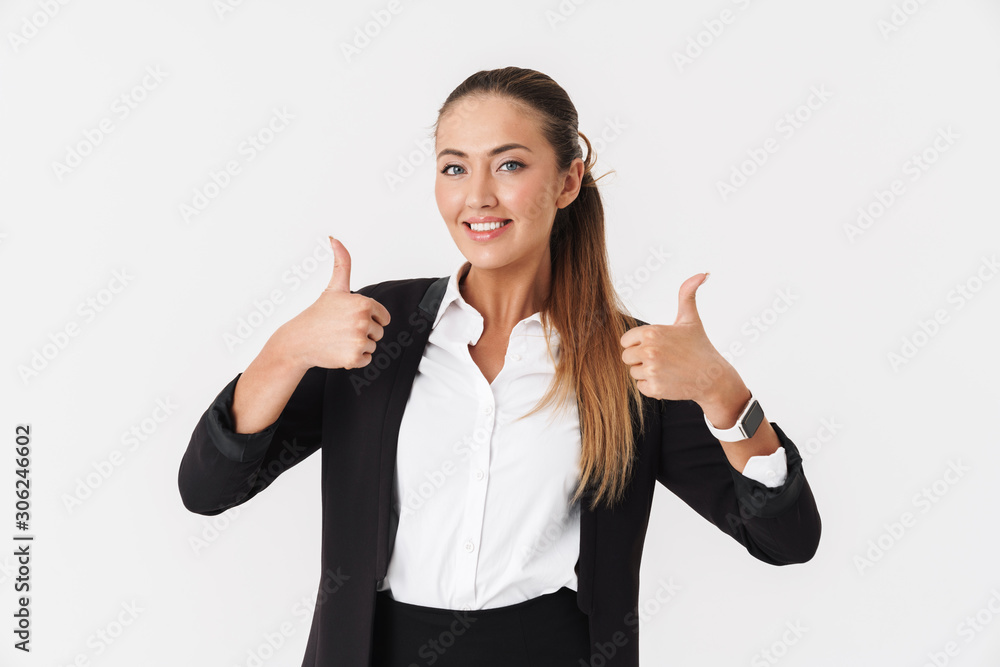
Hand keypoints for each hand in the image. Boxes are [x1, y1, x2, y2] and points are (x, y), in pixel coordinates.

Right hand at [273, 237, 390, 370]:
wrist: (298, 341)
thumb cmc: (317, 315)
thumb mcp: (334, 288)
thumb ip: (342, 262)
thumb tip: (334, 239)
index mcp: (364, 304)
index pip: (383, 317)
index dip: (369, 318)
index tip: (351, 317)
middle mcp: (363, 321)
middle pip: (378, 332)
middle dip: (363, 332)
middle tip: (342, 329)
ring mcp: (359, 341)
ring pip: (373, 345)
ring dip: (358, 345)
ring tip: (339, 338)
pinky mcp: (354, 358)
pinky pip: (367, 359)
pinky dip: (355, 358)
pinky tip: (339, 350)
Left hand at [620, 273, 739, 404]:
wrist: (713, 377)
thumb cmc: (700, 347)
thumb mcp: (690, 319)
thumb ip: (687, 294)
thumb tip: (702, 273)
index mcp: (652, 332)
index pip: (625, 341)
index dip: (638, 343)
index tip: (655, 345)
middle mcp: (649, 351)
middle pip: (626, 357)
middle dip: (640, 358)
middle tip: (662, 358)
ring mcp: (651, 371)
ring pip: (633, 372)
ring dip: (646, 372)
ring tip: (667, 368)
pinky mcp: (654, 388)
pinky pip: (640, 386)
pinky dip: (652, 386)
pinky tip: (668, 380)